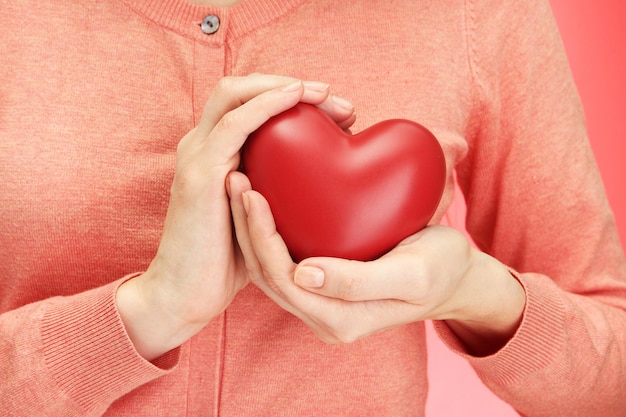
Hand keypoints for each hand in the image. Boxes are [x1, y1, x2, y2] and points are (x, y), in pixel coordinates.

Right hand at [116, 74, 355, 360]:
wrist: (184, 295)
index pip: (250, 104)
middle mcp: (201, 145)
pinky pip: (235, 124)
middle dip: (292, 85)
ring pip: (235, 93)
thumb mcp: (258, 217)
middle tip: (340, 103)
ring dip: (283, 86)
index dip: (292, 98)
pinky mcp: (200, 173)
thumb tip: (323, 187)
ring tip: (324, 93)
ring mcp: (197, 156)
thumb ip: (276, 194)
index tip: (340, 114)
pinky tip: (296, 97)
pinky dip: (266, 104)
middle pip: (243, 89)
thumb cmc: (227, 262)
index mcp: (215, 153)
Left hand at [228, 179, 525, 354]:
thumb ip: (361, 282)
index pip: (283, 280)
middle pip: (267, 274)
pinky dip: (267, 229)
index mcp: (340, 319)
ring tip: (239, 183)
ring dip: (250, 228)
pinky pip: (283, 259)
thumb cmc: (442, 270)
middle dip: (246, 228)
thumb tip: (304, 274)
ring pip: (269, 268)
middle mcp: (323, 315)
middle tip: (236, 179)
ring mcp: (320, 302)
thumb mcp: (415, 275)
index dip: (262, 238)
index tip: (252, 192)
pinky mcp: (321, 284)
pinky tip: (261, 197)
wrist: (455, 276)